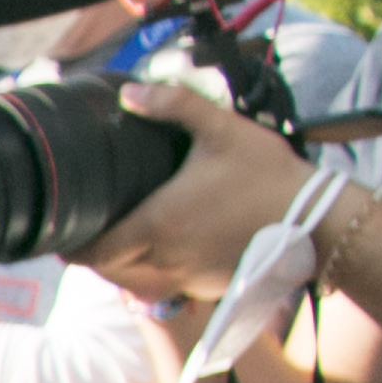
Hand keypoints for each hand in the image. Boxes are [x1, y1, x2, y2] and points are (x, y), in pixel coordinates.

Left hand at [79, 81, 323, 306]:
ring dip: (120, 269)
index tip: (63, 233)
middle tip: (89, 233)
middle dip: (94, 256)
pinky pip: (165, 290)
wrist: (318, 219)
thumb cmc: (269, 174)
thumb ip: (174, 105)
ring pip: (134, 286)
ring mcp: (187, 279)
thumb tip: (130, 92)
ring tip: (119, 243)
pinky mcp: (207, 288)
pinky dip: (152, 277)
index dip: (72, 247)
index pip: (94, 253)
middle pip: (108, 272)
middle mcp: (166, 259)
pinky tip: (159, 252)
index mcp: (158, 224)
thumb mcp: (222, 129)